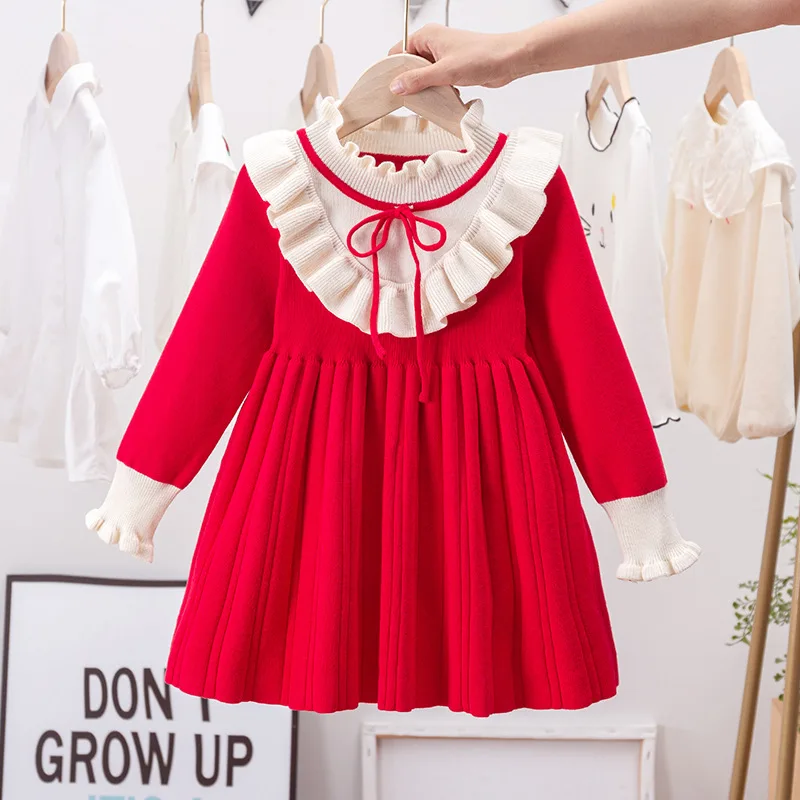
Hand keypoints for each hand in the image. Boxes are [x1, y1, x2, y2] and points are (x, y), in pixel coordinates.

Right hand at [389, 24, 526, 94]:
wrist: (507, 60)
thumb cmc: (481, 56)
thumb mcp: (444, 72)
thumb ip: (417, 79)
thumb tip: (396, 86)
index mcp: (427, 36)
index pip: (398, 52)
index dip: (394, 70)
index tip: (393, 89)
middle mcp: (433, 44)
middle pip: (410, 66)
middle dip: (412, 83)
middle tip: (414, 97)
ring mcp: (443, 56)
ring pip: (424, 76)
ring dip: (427, 89)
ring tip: (434, 96)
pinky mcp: (452, 68)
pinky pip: (437, 81)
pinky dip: (439, 91)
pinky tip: (446, 96)